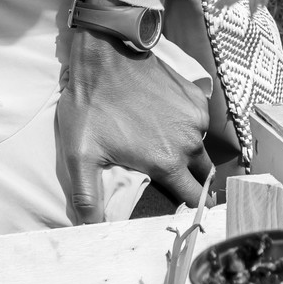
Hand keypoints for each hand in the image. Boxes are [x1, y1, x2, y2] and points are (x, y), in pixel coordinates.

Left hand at [58, 22, 210, 222]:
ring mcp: (195, 116)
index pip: (193, 200)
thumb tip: (90, 230)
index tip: (181, 211)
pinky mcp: (195, 95)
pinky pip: (199, 121)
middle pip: (202, 176)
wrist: (105, 52)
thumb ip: (87, 196)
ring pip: (200, 147)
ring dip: (188, 151)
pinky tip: (165, 120)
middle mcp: (189, 141)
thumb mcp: (80, 152)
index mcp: (166, 162)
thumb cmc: (91, 103)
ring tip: (162, 145)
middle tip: (172, 178)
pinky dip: (188, 125)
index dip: (188, 209)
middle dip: (191, 182)